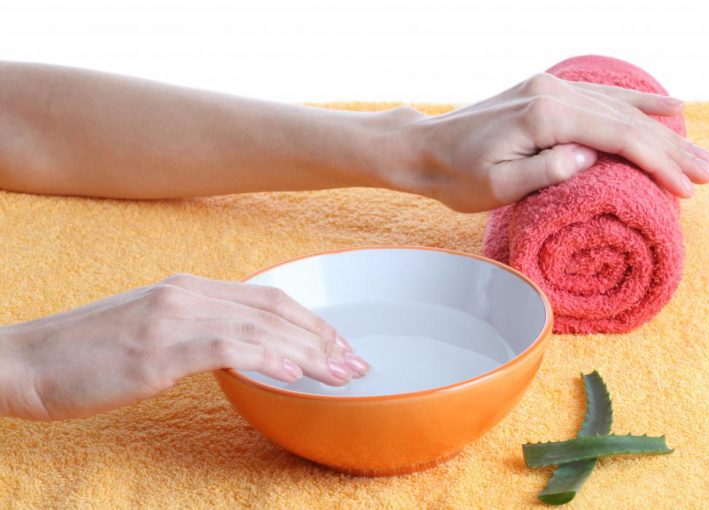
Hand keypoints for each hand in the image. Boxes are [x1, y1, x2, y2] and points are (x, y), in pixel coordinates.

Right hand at [0, 274, 368, 420]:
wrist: (23, 360)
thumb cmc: (86, 354)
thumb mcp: (150, 331)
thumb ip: (197, 331)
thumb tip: (240, 348)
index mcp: (189, 289)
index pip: (268, 298)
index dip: (311, 320)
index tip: (339, 344)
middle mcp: (187, 294)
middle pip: (275, 309)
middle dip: (323, 336)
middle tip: (357, 362)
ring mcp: (172, 318)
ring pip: (260, 326)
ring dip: (309, 351)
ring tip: (342, 373)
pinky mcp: (157, 349)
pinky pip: (225, 347)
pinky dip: (266, 357)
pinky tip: (294, 374)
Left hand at [379, 73, 708, 211]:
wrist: (424, 149)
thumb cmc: (455, 176)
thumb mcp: (496, 187)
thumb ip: (546, 171)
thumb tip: (590, 157)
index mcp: (545, 116)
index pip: (617, 138)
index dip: (655, 163)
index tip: (683, 189)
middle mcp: (552, 93)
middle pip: (625, 119)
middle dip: (669, 149)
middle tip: (707, 174)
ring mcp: (548, 88)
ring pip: (617, 106)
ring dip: (659, 128)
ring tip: (694, 148)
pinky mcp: (542, 93)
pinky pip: (599, 97)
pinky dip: (633, 105)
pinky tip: (661, 107)